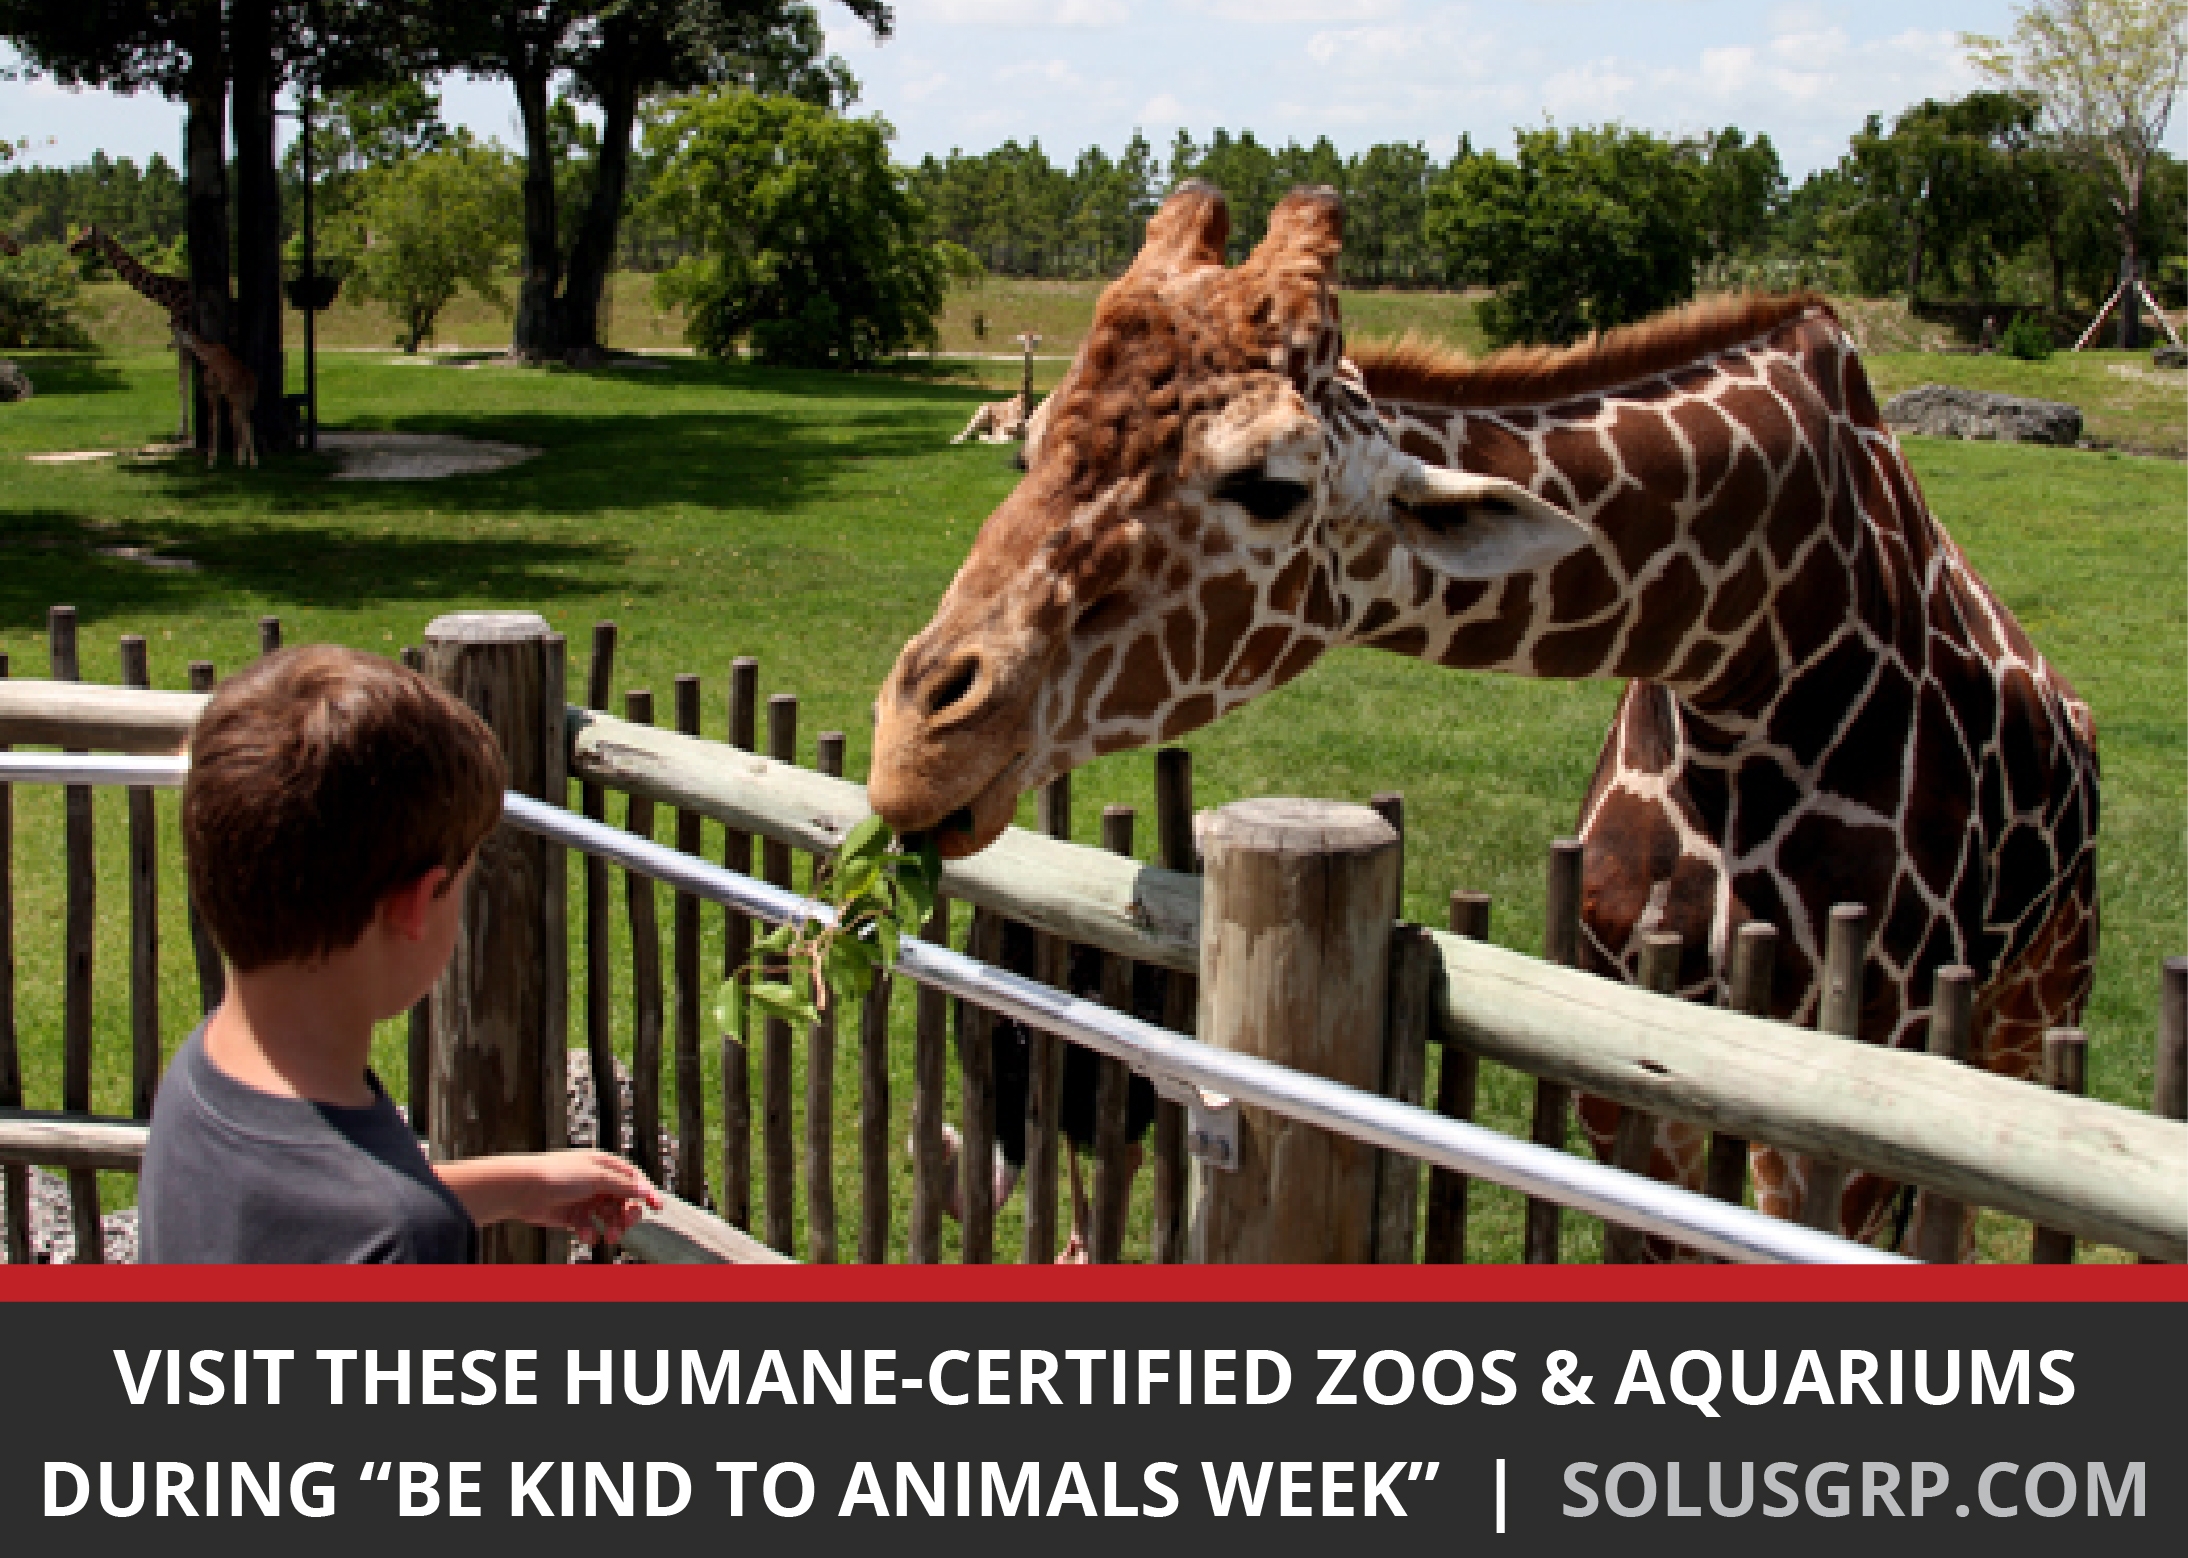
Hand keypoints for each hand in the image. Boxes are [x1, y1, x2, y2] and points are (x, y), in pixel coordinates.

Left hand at [438, 1150, 662, 1243]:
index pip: (632, 1178)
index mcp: (604, 1165)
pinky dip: (590, 1232)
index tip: (657, 1207)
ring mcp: (584, 1199)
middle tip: (627, 1225)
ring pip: (607, 1216)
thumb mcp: (596, 1177)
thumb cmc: (558, 1175)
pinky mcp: (572, 1216)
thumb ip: (622, 1185)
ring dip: (611, 1227)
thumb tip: (645, 1190)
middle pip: (623, 1200)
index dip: (646, 1191)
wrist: (523, 1189)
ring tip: (609, 1238)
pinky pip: (589, 1226)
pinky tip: (585, 1235)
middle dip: (627, 1214)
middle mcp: (596, 1181)